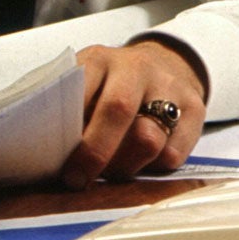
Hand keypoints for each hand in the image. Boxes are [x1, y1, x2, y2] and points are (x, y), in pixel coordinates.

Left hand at [66, 39, 207, 187]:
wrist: (165, 67)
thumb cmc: (109, 90)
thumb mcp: (84, 88)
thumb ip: (66, 114)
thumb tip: (43, 156)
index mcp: (99, 60)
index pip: (80, 89)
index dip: (64, 126)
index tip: (53, 158)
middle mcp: (136, 67)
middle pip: (117, 109)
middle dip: (94, 152)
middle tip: (78, 179)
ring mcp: (169, 86)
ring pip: (148, 138)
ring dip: (124, 166)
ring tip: (112, 171)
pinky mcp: (195, 108)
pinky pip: (173, 154)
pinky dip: (152, 168)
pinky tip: (141, 162)